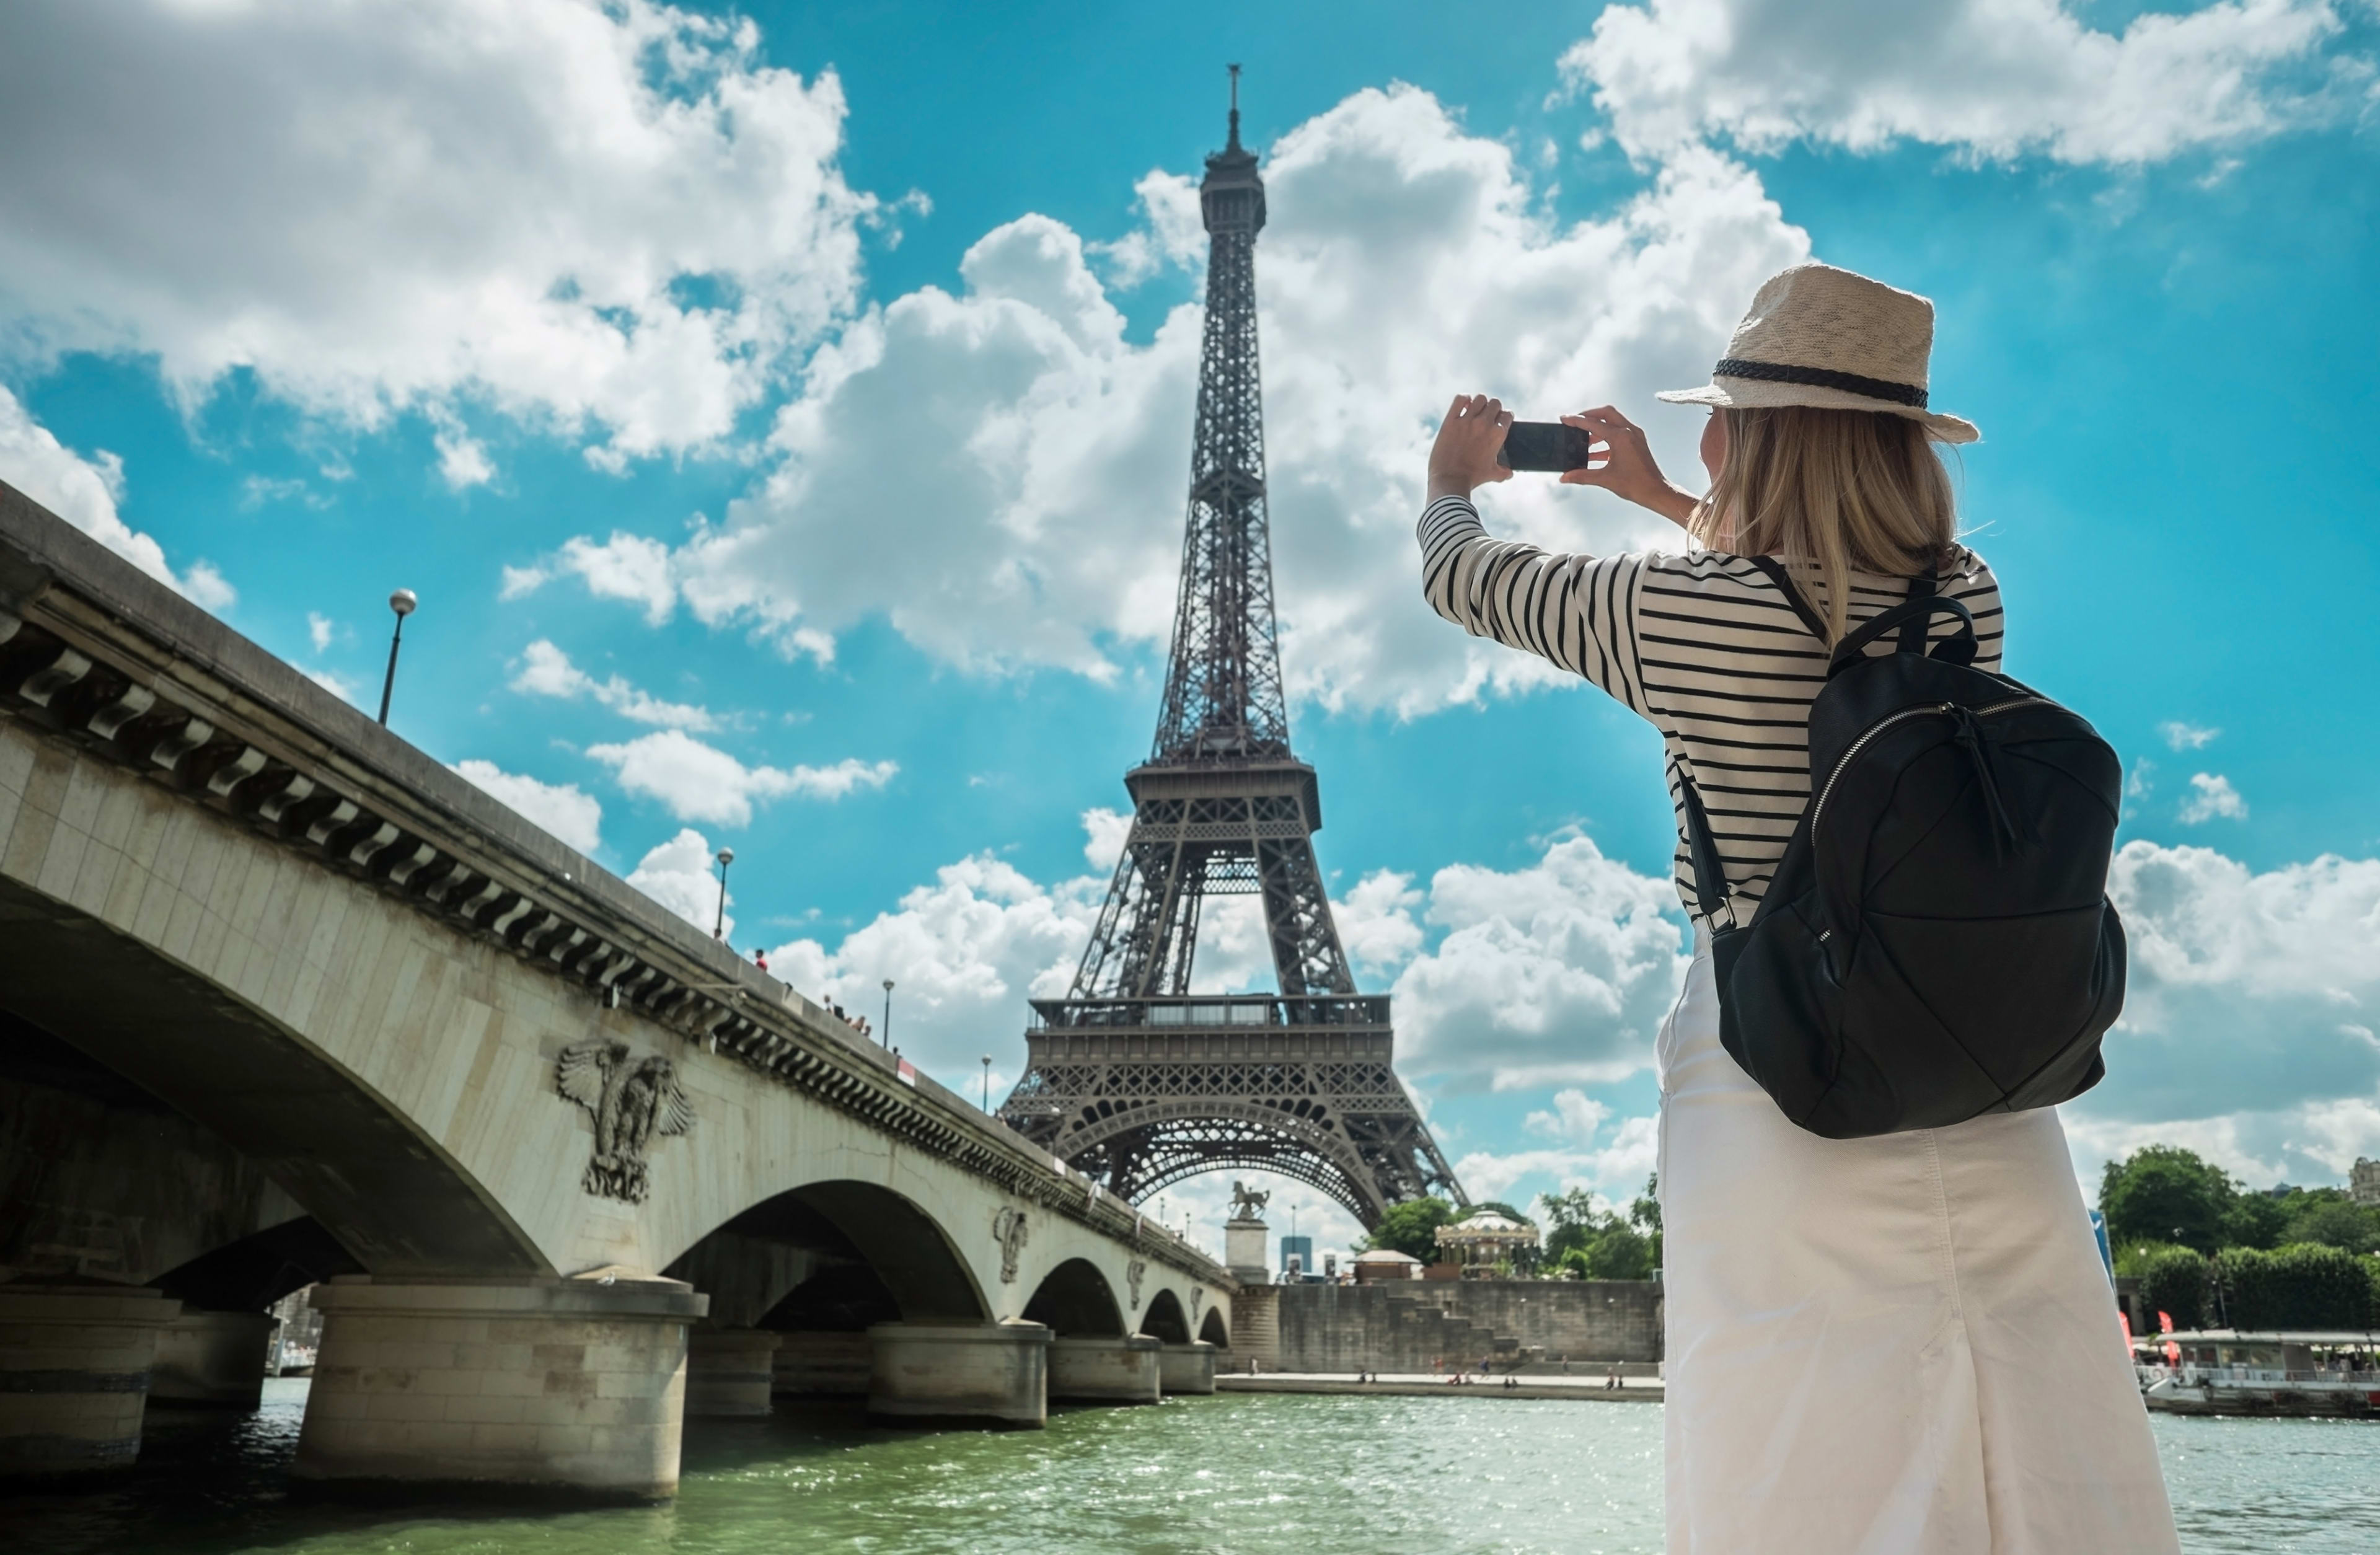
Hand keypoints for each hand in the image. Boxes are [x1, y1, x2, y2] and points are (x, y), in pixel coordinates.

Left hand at [1427, 394, 1514, 501]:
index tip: (1498, 421)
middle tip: (1487, 416)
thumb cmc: (1473, 478)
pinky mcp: (1450, 421)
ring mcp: (1467, 421)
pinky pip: (1460, 399)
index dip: (1504, 417)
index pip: (1507, 415)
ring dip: (1479, 403)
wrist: (1450, 480)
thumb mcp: (1492, 474)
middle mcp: (1484, 424)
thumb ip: (1503, 471)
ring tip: (1474, 411)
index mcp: (1498, 434)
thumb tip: (1509, 473)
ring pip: (1479, 399)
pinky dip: (1463, 399)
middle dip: (1493, 408)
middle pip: (1495, 403)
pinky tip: (1463, 406)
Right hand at [1559, 406, 1698, 528]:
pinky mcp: (1637, 443)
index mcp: (1621, 437)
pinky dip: (1606, 439)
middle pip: (1606, 414)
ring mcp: (1635, 436)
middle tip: (1576, 423)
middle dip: (1589, 416)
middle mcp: (1629, 432)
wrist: (1656, 492)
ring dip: (1598, 428)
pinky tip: (1595, 453)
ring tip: (1584, 441)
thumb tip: (1565, 477)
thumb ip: (1582, 476)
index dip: (1576, 421)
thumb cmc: (1636, 485)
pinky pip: (1619, 434)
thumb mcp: (1605, 479)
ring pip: (1613, 422)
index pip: (1593, 424)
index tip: (1564, 419)